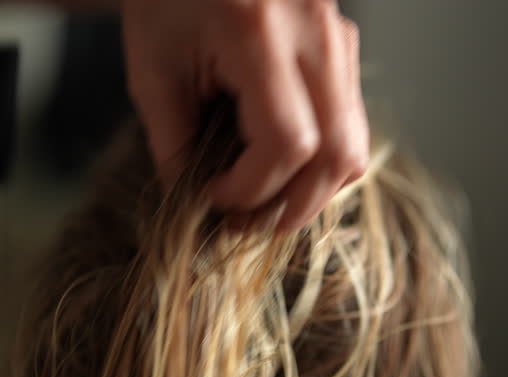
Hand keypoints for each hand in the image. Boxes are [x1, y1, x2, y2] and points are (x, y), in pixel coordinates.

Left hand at [122, 0, 369, 230]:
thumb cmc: (165, 3)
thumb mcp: (153, 75)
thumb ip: (174, 146)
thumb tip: (196, 204)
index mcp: (260, 35)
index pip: (288, 144)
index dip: (252, 190)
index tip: (213, 199)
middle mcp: (316, 35)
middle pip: (338, 155)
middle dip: (292, 207)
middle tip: (246, 224)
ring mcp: (339, 38)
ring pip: (354, 146)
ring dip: (310, 190)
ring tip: (263, 202)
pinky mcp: (343, 46)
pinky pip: (350, 124)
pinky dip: (318, 161)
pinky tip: (277, 167)